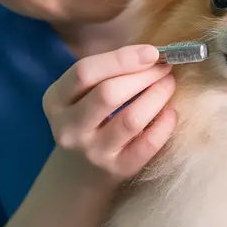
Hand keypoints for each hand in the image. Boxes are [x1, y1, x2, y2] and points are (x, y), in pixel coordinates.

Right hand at [42, 44, 177, 182]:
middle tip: (164, 68)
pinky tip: (170, 112)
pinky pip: (148, 144)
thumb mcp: (80, 95)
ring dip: (157, 96)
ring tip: (168, 84)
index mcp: (55, 100)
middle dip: (143, 75)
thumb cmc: (87, 119)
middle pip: (108, 94)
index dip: (121, 59)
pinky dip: (164, 124)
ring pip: (131, 119)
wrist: (79, 174)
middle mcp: (69, 128)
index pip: (85, 72)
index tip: (151, 52)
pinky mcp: (117, 169)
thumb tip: (150, 53)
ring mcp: (93, 152)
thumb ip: (106, 71)